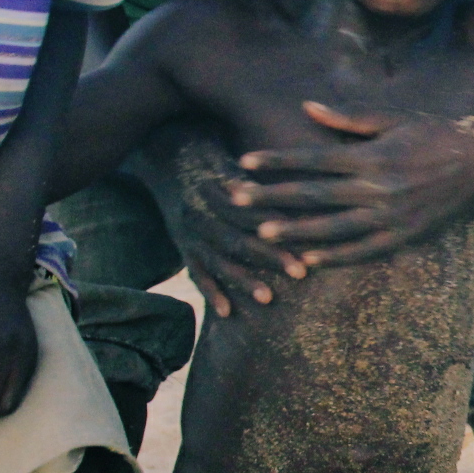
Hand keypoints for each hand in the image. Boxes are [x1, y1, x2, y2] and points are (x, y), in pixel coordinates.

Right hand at [167, 145, 305, 316]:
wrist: (169, 160)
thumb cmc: (216, 160)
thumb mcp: (233, 162)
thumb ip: (256, 180)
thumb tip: (296, 190)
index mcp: (214, 191)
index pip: (251, 212)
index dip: (278, 225)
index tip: (304, 235)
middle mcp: (199, 214)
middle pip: (237, 239)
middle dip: (269, 257)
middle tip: (300, 273)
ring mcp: (188, 235)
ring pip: (217, 261)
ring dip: (242, 280)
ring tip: (268, 298)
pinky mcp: (183, 250)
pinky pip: (196, 274)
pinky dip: (211, 293)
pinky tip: (227, 312)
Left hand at [223, 102, 473, 270]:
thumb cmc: (435, 131)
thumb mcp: (393, 116)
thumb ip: (349, 117)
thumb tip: (308, 107)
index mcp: (372, 155)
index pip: (312, 159)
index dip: (276, 161)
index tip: (244, 162)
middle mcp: (379, 188)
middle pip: (313, 196)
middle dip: (272, 197)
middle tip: (236, 200)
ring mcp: (392, 216)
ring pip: (333, 228)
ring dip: (295, 231)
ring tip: (263, 233)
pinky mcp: (405, 235)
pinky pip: (364, 250)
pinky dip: (336, 256)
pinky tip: (310, 260)